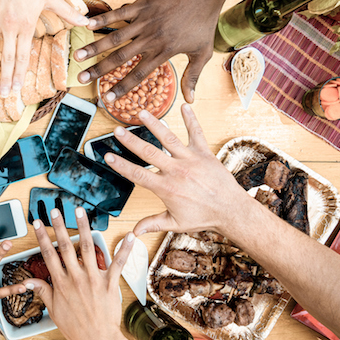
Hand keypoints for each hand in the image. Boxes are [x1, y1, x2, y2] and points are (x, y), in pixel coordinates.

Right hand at [25, 209, 132, 339]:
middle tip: (56, 210)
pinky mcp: (109, 283)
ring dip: (83, 228)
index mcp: (61, 284)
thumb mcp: (54, 311)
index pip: (48, 255)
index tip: (37, 224)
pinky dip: (124, 250)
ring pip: (87, 248)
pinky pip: (117, 263)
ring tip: (80, 212)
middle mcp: (75, 278)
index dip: (42, 238)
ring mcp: (93, 279)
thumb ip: (43, 292)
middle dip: (59, 226)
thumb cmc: (76, 328)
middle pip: (65, 246)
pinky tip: (129, 237)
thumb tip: (30, 282)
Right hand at [74, 0, 229, 102]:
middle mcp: (151, 38)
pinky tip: (87, 25)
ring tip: (77, 55)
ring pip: (115, 38)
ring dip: (94, 47)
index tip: (106, 98)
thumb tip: (190, 99)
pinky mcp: (142, 5)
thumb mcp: (203, 52)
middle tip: (81, 79)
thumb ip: (193, 76)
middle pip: (120, 58)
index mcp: (163, 52)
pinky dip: (103, 19)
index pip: (138, 74)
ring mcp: (145, 21)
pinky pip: (119, 14)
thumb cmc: (204, 21)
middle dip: (98, 70)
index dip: (121, 88)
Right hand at [103, 104, 251, 235]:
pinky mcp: (204, 153)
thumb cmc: (203, 216)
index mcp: (167, 188)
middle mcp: (177, 171)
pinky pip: (196, 133)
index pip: (138, 175)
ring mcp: (191, 160)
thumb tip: (134, 232)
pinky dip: (191, 119)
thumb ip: (152, 224)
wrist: (230, 210)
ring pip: (169, 139)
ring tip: (142, 113)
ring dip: (154, 125)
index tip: (109, 156)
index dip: (122, 165)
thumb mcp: (175, 223)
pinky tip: (184, 107)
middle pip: (149, 153)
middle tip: (117, 130)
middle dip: (131, 141)